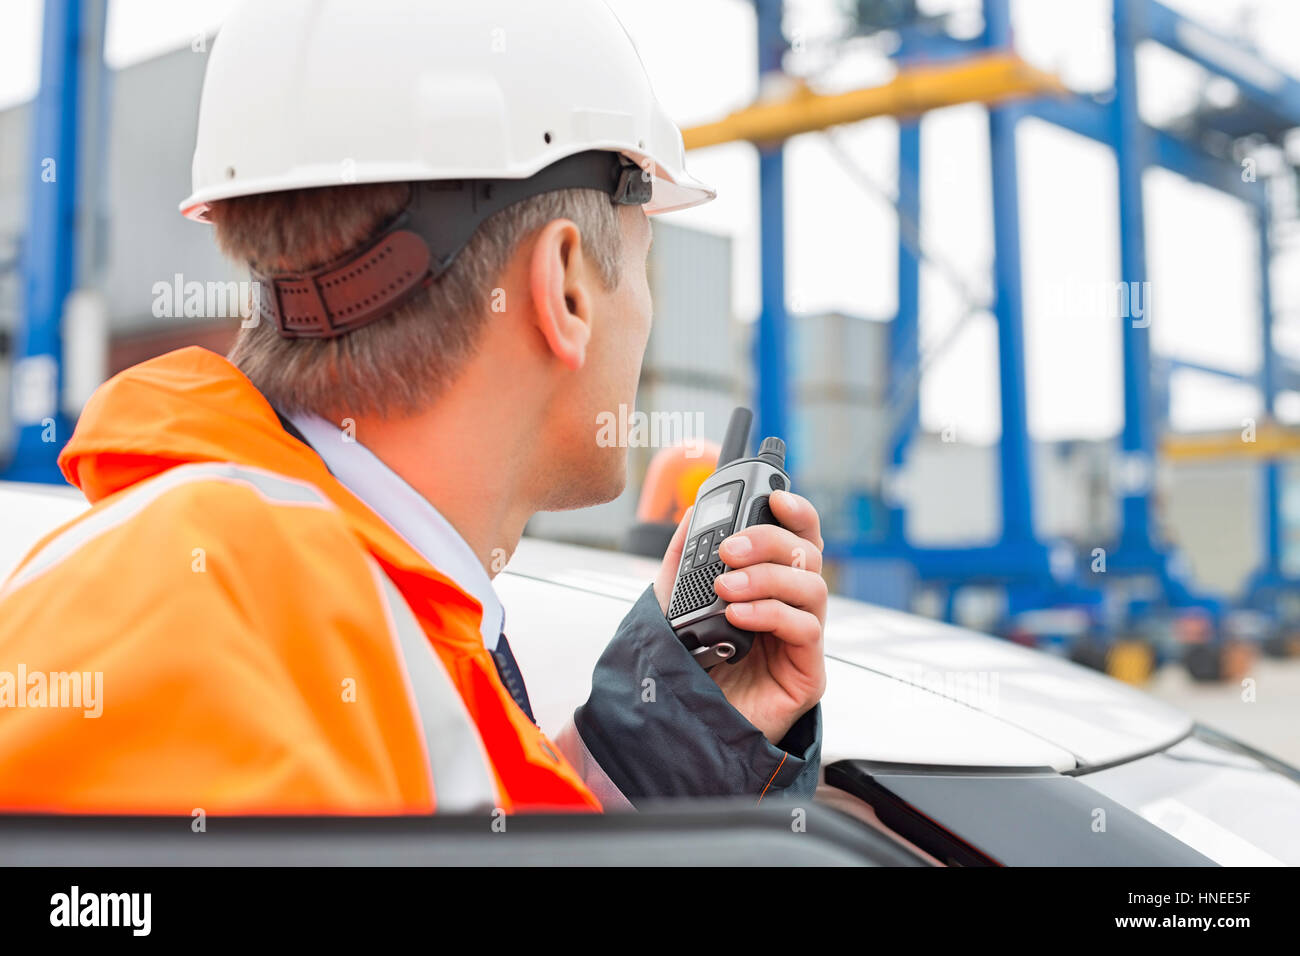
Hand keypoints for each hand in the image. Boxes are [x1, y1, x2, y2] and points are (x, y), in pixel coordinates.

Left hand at [654, 491, 827, 744]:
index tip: (776, 497)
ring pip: (812, 588)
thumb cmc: (689, 664)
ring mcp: (803, 639)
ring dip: (768, 578)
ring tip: (726, 588)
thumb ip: (684, 557)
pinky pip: (806, 630)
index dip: (796, 512)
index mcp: (772, 584)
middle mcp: (793, 606)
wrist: (684, 724)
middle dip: (770, 542)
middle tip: (731, 548)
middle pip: (808, 555)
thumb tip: (694, 513)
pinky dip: (772, 614)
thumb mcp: (675, 601)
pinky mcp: (808, 673)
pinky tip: (738, 617)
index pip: (798, 537)